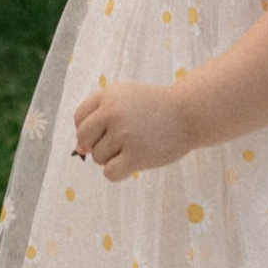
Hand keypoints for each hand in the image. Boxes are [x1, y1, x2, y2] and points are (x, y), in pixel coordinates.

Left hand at [70, 75, 190, 180]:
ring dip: (112, 157)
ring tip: (134, 147)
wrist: (189, 113)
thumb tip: (79, 150)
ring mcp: (124, 134)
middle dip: (96, 145)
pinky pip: (110, 173)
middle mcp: (113, 112)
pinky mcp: (136, 156)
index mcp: (108, 95)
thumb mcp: (124, 99)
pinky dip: (118, 172)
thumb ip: (99, 117)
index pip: (79, 119)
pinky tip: (132, 163)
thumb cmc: (154, 108)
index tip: (106, 130)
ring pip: (98, 158)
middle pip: (84, 139)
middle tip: (119, 142)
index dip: (88, 129)